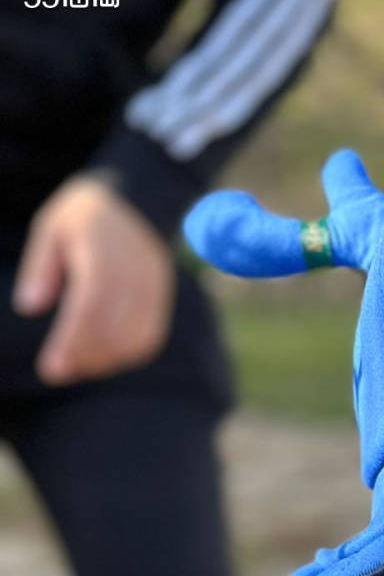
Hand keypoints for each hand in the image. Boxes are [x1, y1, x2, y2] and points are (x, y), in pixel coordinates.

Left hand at [12, 176, 174, 383]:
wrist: (138, 203)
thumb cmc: (85, 219)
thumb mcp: (51, 228)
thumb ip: (40, 267)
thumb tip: (29, 307)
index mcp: (103, 247)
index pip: (90, 304)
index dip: (71, 340)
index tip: (50, 368)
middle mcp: (135, 270)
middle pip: (113, 328)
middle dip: (84, 357)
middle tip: (57, 372)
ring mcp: (155, 288)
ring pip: (134, 339)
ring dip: (104, 360)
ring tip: (76, 367)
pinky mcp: (163, 301)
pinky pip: (149, 339)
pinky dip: (125, 355)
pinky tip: (102, 359)